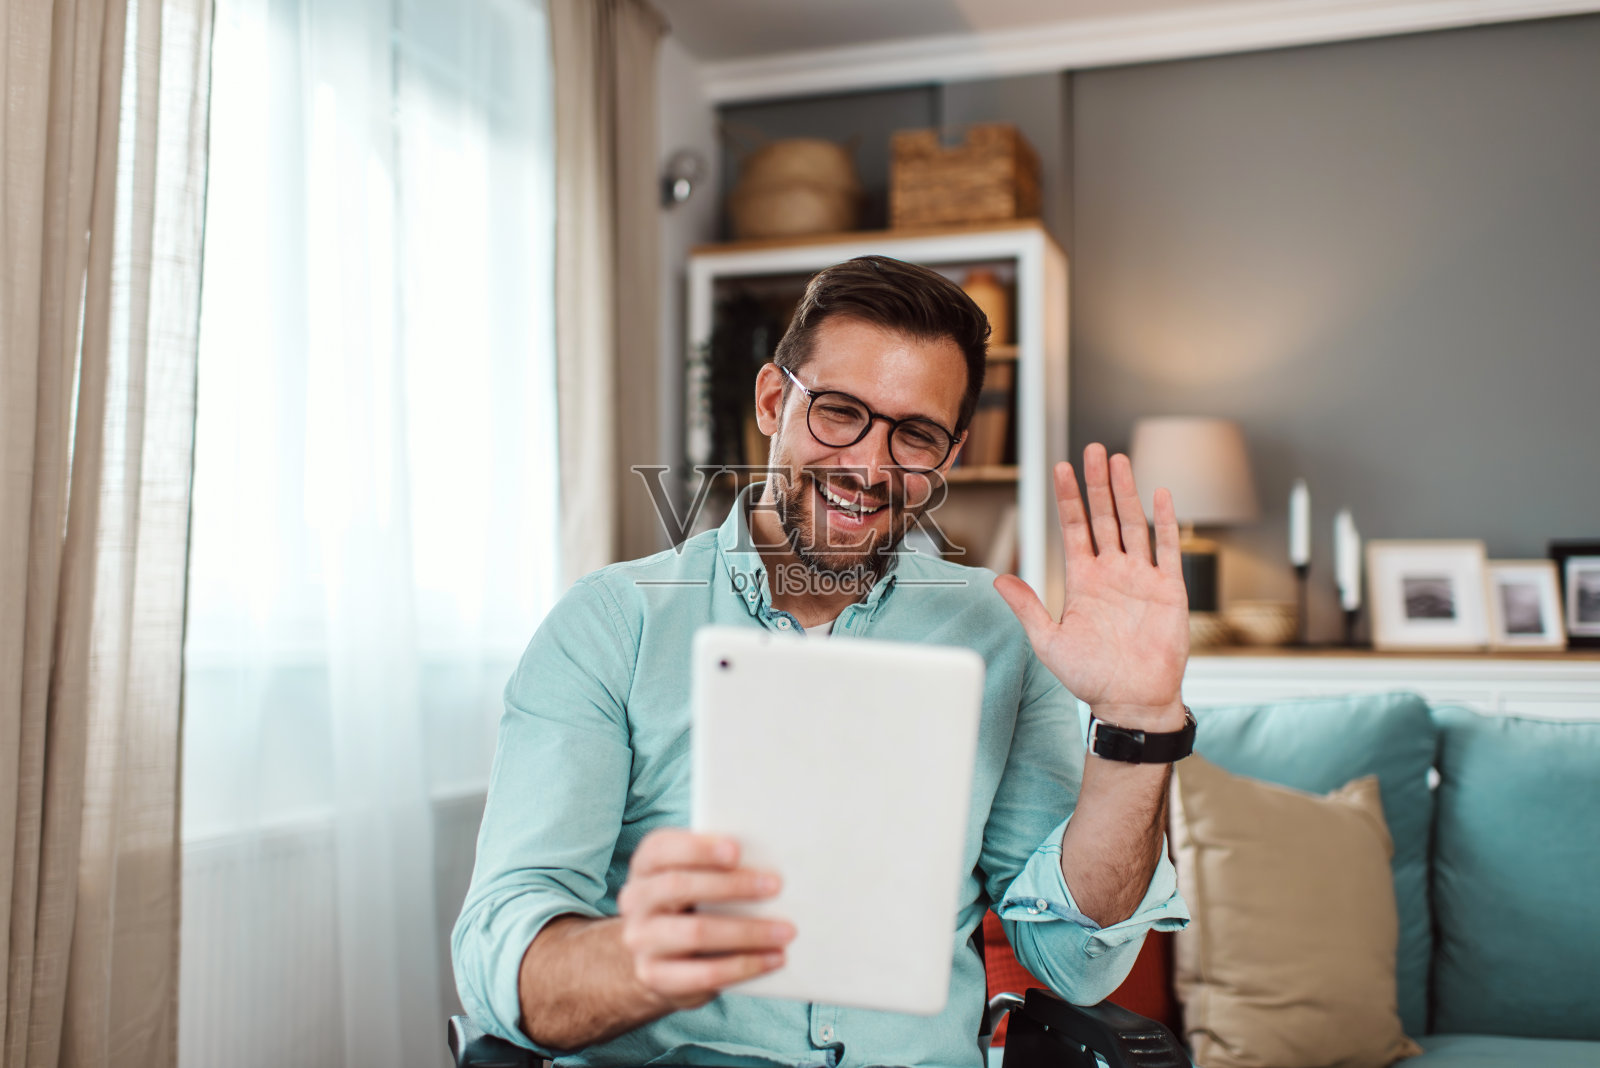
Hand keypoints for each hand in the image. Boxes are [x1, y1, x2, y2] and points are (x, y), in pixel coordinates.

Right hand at [616, 829, 793, 1010]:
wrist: (656, 957)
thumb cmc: (690, 903)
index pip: (661, 848)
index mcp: (645, 866)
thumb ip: (718, 865)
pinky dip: (744, 966)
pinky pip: (704, 974)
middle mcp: (635, 901)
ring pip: (695, 932)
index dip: (698, 848)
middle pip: (678, 887)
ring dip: (747, 931)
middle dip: (731, 885)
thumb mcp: (693, 877)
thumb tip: (771, 862)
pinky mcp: (655, 977)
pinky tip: (774, 958)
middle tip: (775, 886)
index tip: (736, 850)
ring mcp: (641, 941)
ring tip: (785, 930)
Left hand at [994, 444, 1189, 726]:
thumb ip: (1026, 607)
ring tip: (1118, 460)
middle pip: (1103, 517)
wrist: (1131, 702)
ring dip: (1126, 492)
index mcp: (1083, 581)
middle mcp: (1112, 573)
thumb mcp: (1048, 641)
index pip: (1073, 528)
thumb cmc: (1090, 678)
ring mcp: (1141, 578)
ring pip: (1133, 524)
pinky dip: (1165, 522)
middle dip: (1096, 483)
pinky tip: (1161, 494)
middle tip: (1092, 449)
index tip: (1060, 468)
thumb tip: (997, 579)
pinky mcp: (1169, 590)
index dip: (1068, 498)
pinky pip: (1168, 549)